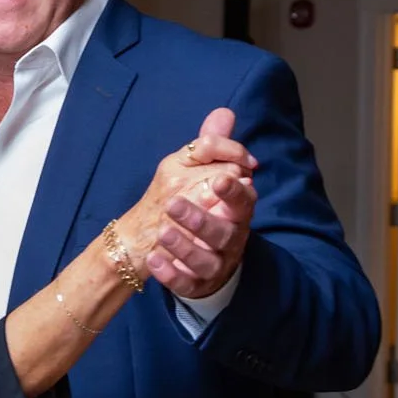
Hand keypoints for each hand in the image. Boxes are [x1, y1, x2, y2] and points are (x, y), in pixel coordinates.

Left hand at [147, 108, 256, 298]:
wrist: (197, 256)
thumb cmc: (208, 209)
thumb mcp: (207, 176)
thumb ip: (215, 148)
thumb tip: (223, 113)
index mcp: (237, 212)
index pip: (244, 201)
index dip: (234, 191)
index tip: (220, 178)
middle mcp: (231, 239)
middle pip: (223, 234)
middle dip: (200, 219)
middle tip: (173, 204)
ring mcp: (214, 264)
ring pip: (206, 261)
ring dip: (184, 246)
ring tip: (162, 231)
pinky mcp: (196, 284)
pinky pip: (186, 284)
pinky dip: (171, 274)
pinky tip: (154, 260)